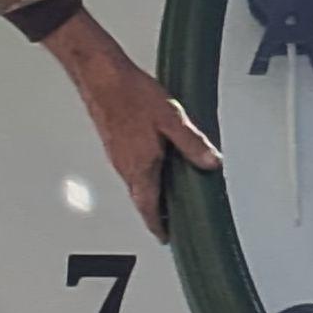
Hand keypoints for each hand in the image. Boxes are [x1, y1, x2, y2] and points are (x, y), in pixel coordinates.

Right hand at [40, 14, 219, 242]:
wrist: (101, 75)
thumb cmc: (131, 95)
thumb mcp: (172, 120)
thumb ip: (193, 144)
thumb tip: (211, 163)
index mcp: (140, 167)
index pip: (148, 208)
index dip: (158, 226)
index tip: (165, 237)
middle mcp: (125, 166)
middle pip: (142, 198)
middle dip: (156, 211)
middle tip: (171, 218)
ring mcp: (116, 155)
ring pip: (135, 183)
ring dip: (150, 192)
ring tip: (169, 193)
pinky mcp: (113, 143)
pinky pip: (130, 168)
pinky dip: (144, 174)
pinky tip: (155, 161)